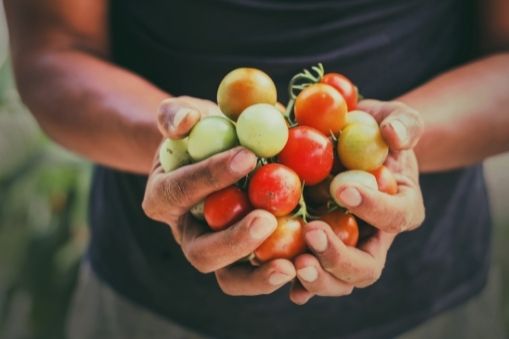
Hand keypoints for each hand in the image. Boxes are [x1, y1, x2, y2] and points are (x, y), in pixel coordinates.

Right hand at [142, 96, 295, 295]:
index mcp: (164, 199)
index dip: (211, 176)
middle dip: (234, 240)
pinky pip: (260, 275)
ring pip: (230, 278)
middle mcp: (188, 234)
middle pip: (202, 253)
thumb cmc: (200, 134)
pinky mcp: (246, 259)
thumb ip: (175, 115)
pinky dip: (281, 274)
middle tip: (266, 219)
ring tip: (291, 264)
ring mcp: (217, 251)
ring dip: (259, 275)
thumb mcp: (183, 115)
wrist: (215, 155)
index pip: (183, 190)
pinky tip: (308, 263)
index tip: (247, 156)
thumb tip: (186, 121)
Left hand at [290, 100, 425, 303]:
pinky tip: (277, 273)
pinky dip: (296, 282)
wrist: (350, 143)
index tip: (343, 188)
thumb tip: (393, 134)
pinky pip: (309, 274)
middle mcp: (374, 238)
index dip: (373, 207)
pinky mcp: (317, 249)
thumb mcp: (395, 118)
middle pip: (366, 266)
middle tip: (312, 232)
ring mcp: (345, 247)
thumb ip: (403, 123)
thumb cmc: (374, 130)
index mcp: (400, 208)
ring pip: (339, 281)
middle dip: (339, 256)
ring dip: (318, 277)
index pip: (395, 216)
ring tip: (293, 263)